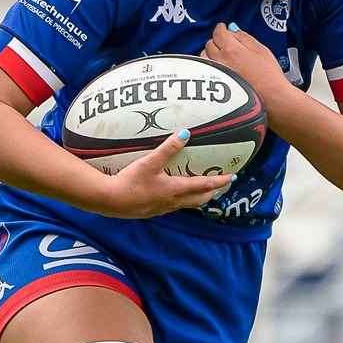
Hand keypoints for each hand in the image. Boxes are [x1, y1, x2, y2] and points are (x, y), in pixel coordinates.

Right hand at [86, 130, 233, 218]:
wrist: (110, 201)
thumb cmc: (130, 181)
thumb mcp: (150, 162)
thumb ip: (168, 147)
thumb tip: (185, 132)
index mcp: (176, 189)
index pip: (204, 185)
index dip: (220, 181)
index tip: (232, 177)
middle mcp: (173, 201)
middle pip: (199, 198)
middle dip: (212, 191)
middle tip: (221, 185)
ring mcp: (162, 208)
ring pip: (187, 204)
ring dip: (198, 197)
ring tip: (203, 192)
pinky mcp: (151, 211)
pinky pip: (173, 206)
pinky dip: (181, 200)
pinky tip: (173, 196)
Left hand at [202, 22, 291, 108]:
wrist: (271, 97)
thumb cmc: (269, 75)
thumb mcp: (261, 50)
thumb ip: (244, 37)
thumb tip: (233, 29)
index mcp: (232, 49)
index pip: (218, 32)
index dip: (221, 28)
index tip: (223, 28)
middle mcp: (220, 60)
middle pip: (210, 43)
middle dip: (216, 39)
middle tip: (225, 41)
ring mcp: (217, 73)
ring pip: (204, 56)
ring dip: (210, 51)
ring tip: (220, 53)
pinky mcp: (216, 84)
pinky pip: (206, 68)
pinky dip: (209, 63)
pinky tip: (217, 65)